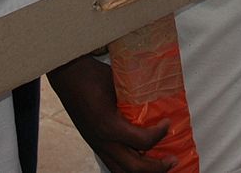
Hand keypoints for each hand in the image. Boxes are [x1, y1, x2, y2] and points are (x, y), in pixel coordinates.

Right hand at [47, 55, 172, 172]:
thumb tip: (156, 101)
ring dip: (143, 172)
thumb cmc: (91, 76)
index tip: (168, 123)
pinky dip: (129, 167)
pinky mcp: (94, 145)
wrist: (68, 77)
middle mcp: (103, 141)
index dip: (160, 134)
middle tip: (172, 160)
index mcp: (109, 126)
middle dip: (157, 167)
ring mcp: (97, 145)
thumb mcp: (118, 84)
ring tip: (158, 166)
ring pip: (121, 172)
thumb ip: (135, 98)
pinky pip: (113, 165)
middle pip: (134, 167)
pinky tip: (140, 159)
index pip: (142, 141)